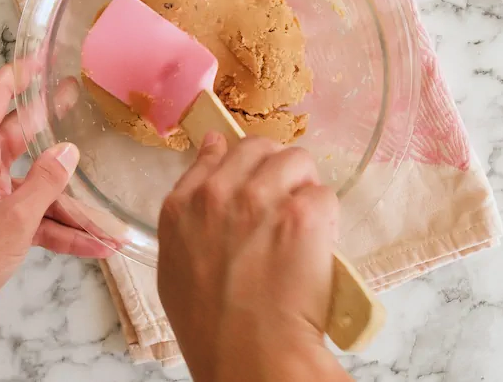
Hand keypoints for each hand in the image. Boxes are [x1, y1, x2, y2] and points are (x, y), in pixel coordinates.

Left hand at [0, 64, 111, 339]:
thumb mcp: (13, 220)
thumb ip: (45, 183)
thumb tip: (68, 151)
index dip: (14, 75)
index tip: (39, 58)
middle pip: (18, 140)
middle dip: (49, 123)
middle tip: (76, 99)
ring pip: (34, 189)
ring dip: (69, 201)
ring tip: (107, 202)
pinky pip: (33, 223)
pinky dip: (61, 232)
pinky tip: (96, 246)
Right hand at [157, 135, 346, 381]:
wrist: (249, 354)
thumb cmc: (210, 326)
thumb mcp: (175, 267)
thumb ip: (187, 208)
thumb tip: (209, 151)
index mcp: (183, 207)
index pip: (214, 155)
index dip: (239, 164)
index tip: (251, 174)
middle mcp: (219, 193)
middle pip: (258, 148)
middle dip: (275, 169)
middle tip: (285, 203)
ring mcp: (261, 199)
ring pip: (296, 161)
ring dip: (304, 186)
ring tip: (305, 222)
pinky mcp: (302, 213)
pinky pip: (324, 195)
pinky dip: (327, 218)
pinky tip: (319, 243)